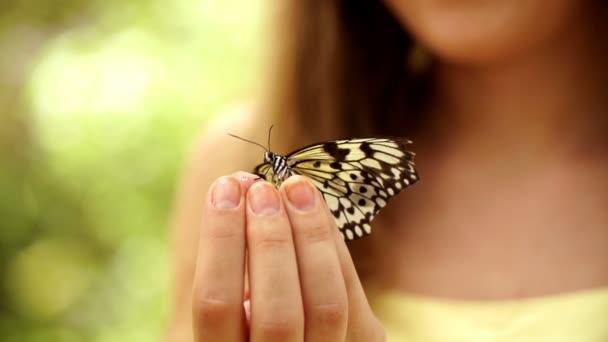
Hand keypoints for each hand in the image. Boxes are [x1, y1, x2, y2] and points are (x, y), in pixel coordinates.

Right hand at [191, 172, 384, 340]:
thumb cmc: (250, 320)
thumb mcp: (229, 307)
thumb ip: (230, 264)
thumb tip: (241, 187)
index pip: (215, 304)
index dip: (221, 241)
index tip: (224, 188)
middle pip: (277, 313)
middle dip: (270, 241)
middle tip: (262, 187)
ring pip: (326, 304)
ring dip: (310, 236)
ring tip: (295, 187)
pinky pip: (352, 292)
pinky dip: (333, 244)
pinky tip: (315, 209)